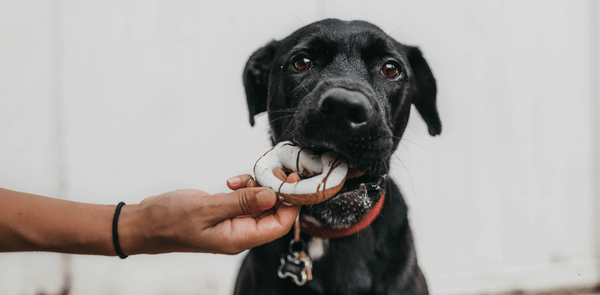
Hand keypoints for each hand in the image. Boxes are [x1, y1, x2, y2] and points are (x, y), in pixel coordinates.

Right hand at [118, 173, 300, 254]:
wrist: (144, 223)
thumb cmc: (169, 220)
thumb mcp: (207, 208)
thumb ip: (242, 202)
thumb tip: (273, 196)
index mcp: (239, 239)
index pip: (280, 225)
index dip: (291, 203)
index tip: (292, 180)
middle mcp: (240, 234)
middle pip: (274, 213)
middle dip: (276, 190)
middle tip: (270, 170)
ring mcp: (232, 223)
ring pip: (260, 203)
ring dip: (257, 186)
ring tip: (241, 178)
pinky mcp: (225, 213)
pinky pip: (245, 200)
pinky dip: (243, 187)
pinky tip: (230, 181)